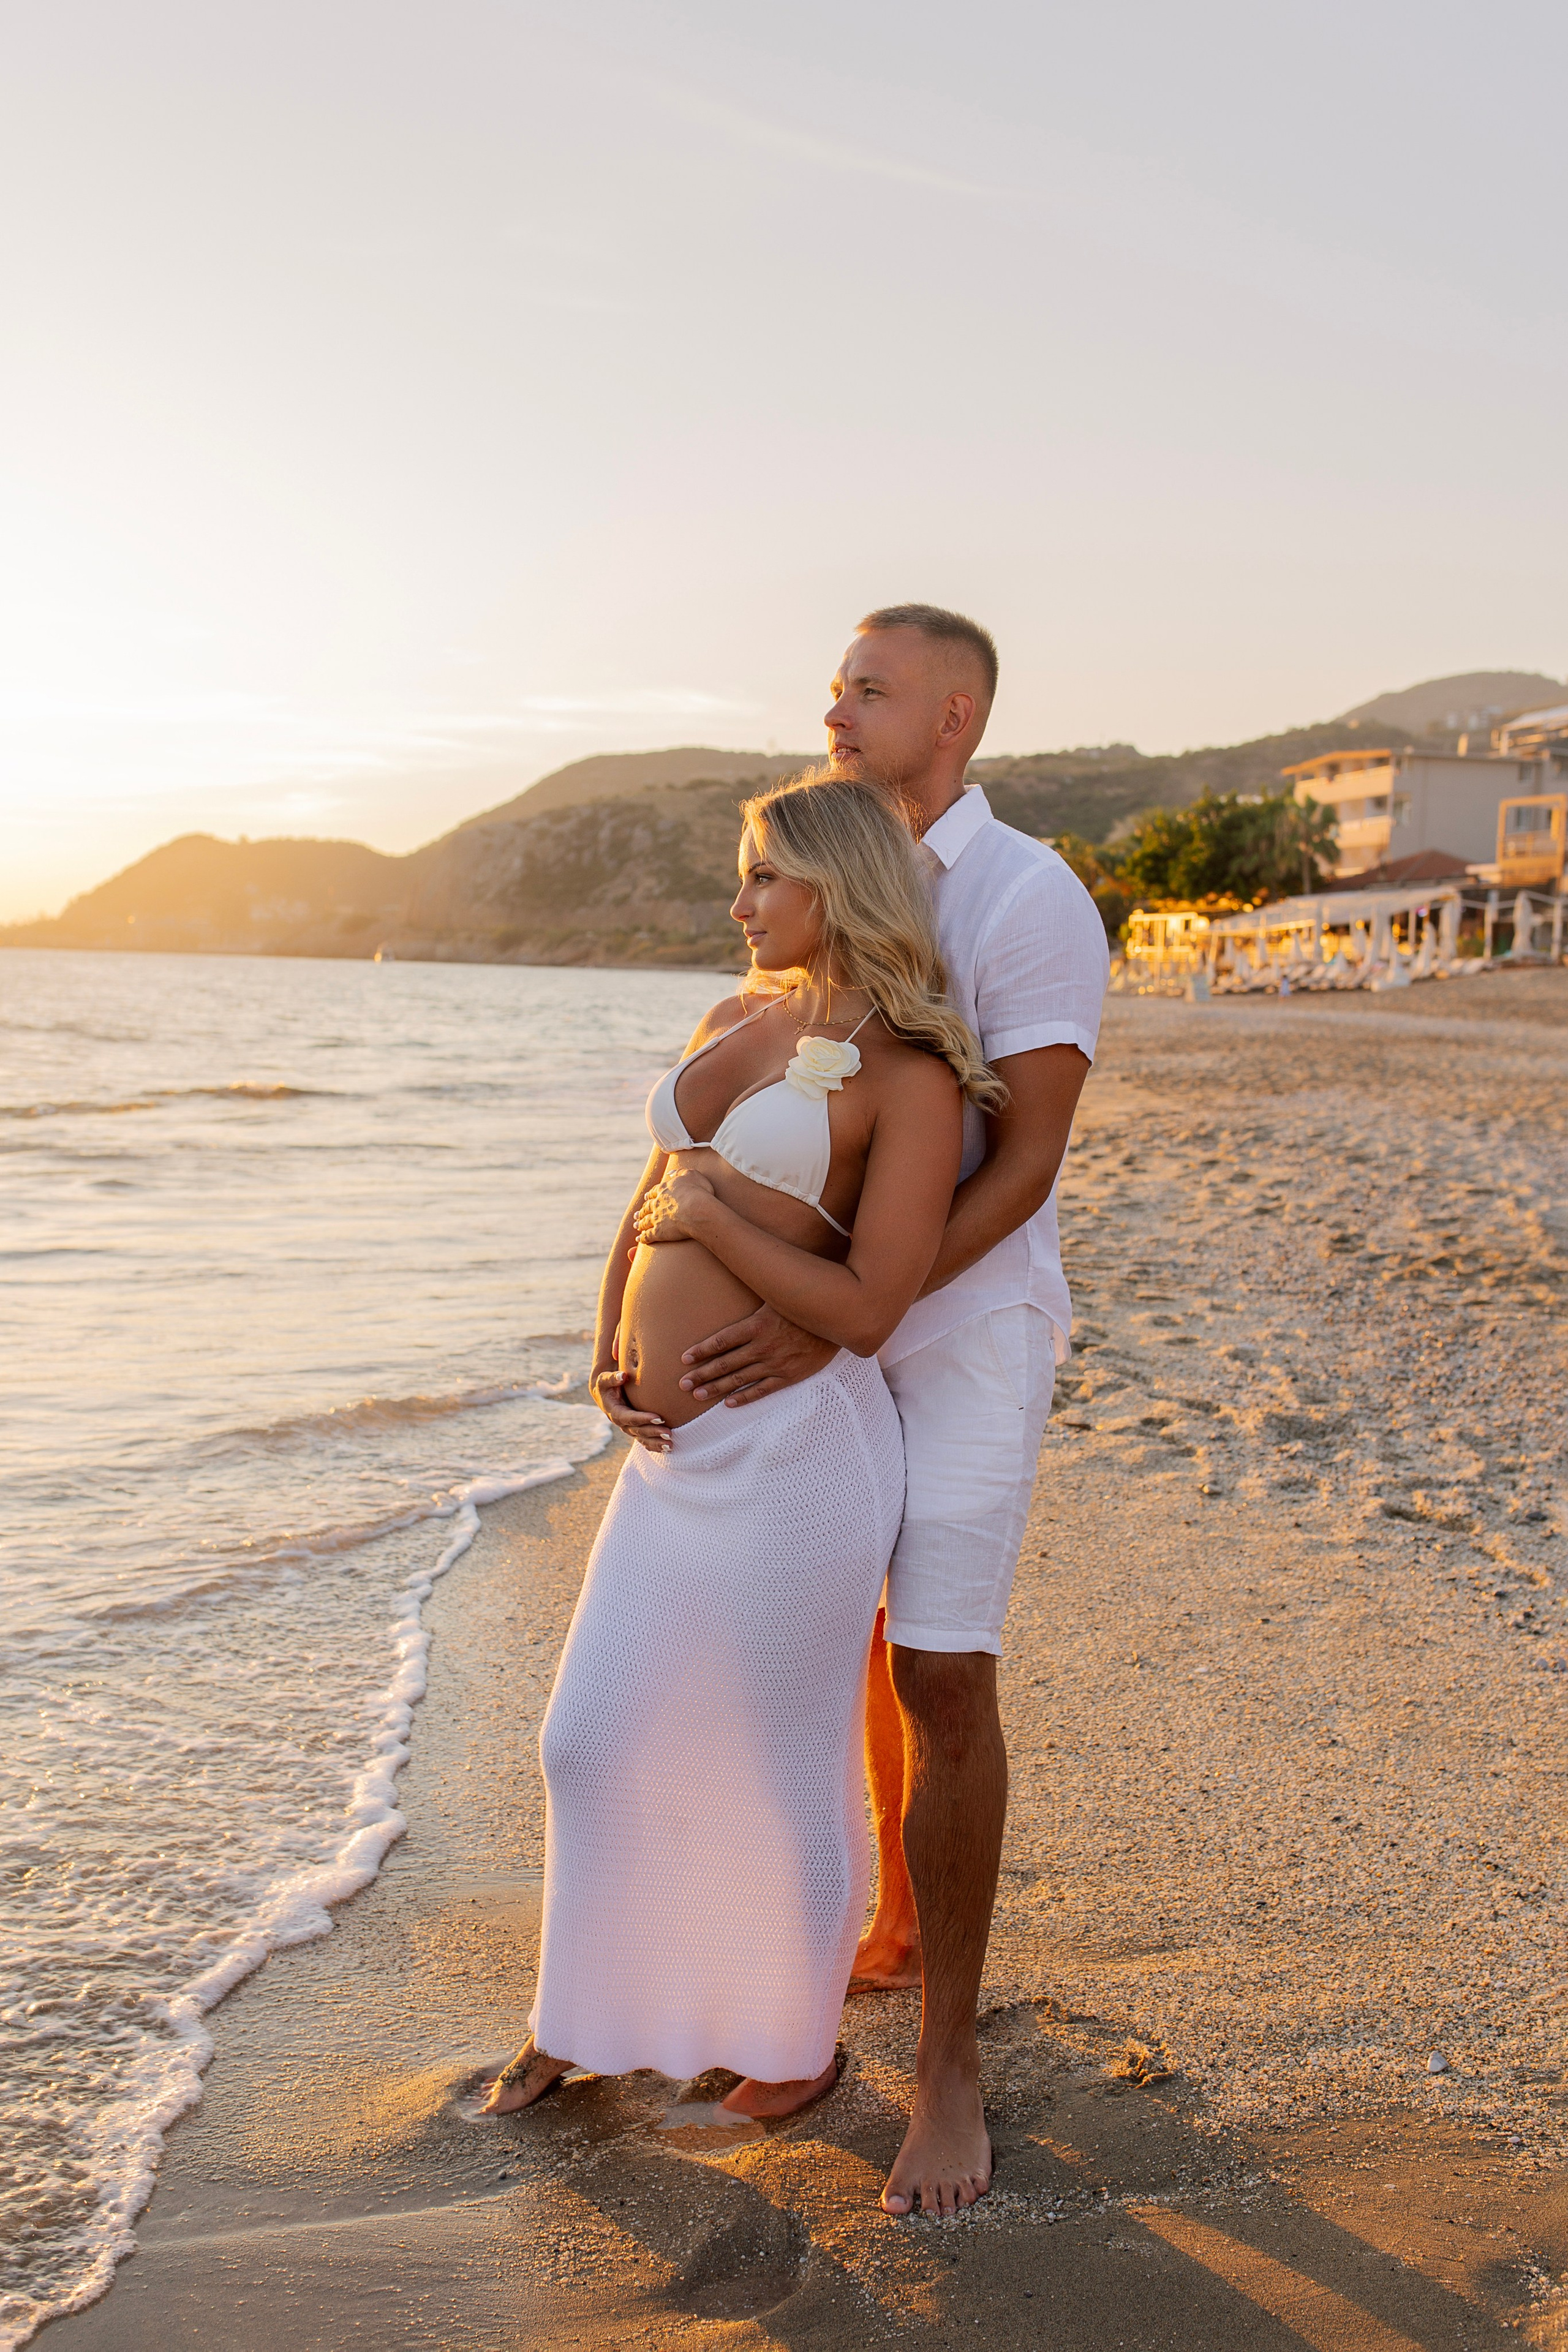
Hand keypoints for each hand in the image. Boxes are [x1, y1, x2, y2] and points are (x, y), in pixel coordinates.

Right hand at [591, 1365, 670, 1453]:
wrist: (604, 1394)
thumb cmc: (607, 1384)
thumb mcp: (605, 1379)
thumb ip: (612, 1378)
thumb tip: (623, 1376)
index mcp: (614, 1412)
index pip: (629, 1418)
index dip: (643, 1419)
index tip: (659, 1418)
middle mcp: (621, 1423)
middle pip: (638, 1431)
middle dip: (653, 1433)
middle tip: (669, 1433)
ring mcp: (628, 1428)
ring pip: (642, 1439)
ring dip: (656, 1443)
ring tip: (671, 1445)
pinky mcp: (635, 1430)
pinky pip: (645, 1441)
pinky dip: (655, 1446)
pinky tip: (668, 1449)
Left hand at [632, 1169, 715, 1246]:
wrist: (697, 1210)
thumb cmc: (698, 1192)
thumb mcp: (691, 1175)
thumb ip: (680, 1173)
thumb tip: (670, 1173)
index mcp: (664, 1190)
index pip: (654, 1193)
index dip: (650, 1196)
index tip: (646, 1198)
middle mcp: (657, 1204)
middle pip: (647, 1207)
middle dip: (642, 1211)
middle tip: (637, 1214)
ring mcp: (656, 1218)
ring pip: (645, 1221)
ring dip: (640, 1224)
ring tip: (636, 1226)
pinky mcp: (658, 1232)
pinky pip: (648, 1236)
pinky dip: (643, 1237)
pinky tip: (639, 1239)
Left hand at [679, 1305, 838, 1406]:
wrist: (839, 1321)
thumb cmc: (805, 1304)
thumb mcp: (777, 1294)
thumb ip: (755, 1295)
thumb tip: (736, 1275)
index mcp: (757, 1325)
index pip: (721, 1341)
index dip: (702, 1350)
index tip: (684, 1359)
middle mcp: (762, 1347)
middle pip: (725, 1363)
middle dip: (701, 1374)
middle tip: (681, 1384)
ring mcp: (775, 1364)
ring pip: (739, 1379)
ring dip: (716, 1388)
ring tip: (697, 1395)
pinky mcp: (789, 1376)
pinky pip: (762, 1390)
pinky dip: (745, 1398)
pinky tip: (729, 1403)